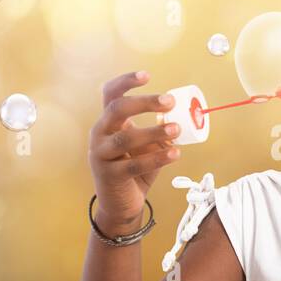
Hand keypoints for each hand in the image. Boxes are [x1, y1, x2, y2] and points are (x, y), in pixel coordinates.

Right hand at [87, 71, 181, 233]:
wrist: (121, 205)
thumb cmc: (134, 169)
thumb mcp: (146, 146)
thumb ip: (158, 133)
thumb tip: (181, 120)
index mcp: (108, 122)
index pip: (110, 94)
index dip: (126, 82)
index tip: (147, 76)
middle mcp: (100, 134)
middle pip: (117, 109)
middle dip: (144, 103)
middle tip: (169, 102)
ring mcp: (101, 155)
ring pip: (126, 138)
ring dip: (154, 132)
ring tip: (176, 130)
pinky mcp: (109, 175)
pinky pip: (135, 164)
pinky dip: (157, 158)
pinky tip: (175, 154)